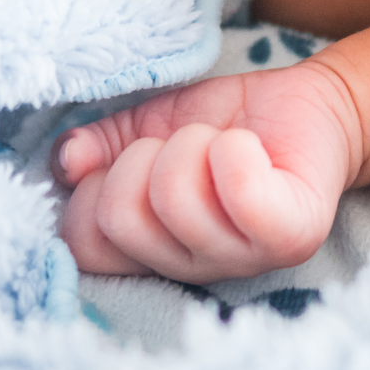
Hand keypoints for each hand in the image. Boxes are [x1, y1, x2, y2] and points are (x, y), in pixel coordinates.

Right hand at [53, 63, 362, 282]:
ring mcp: (242, 258)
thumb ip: (96, 145)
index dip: (90, 191)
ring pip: (174, 199)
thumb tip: (66, 162)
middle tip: (183, 147)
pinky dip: (234, 150)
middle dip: (144, 157)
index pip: (83, 246)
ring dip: (194, 144)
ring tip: (222, 145)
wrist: (302, 103)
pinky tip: (247, 147)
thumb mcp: (143, 126)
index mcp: (152, 248)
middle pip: (121, 218)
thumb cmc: (222, 123)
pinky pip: (240, 193)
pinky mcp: (291, 234)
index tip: (127, 160)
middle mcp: (192, 265)